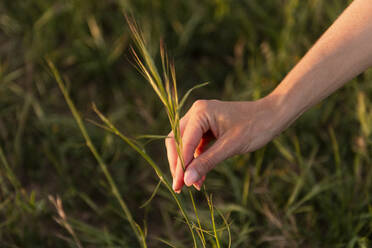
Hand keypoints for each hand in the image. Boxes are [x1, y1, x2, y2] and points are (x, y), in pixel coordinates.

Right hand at [165, 96, 284, 192]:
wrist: (272, 116)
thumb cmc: (255, 127)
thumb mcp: (230, 147)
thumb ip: (207, 162)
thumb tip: (186, 180)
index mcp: (200, 112)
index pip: (183, 142)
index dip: (180, 166)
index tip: (178, 186)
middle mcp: (196, 112)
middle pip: (177, 141)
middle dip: (178, 164)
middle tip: (180, 187)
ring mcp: (201, 118)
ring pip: (184, 143)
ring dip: (186, 163)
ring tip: (192, 184)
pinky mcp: (206, 127)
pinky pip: (194, 144)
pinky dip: (196, 159)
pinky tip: (200, 175)